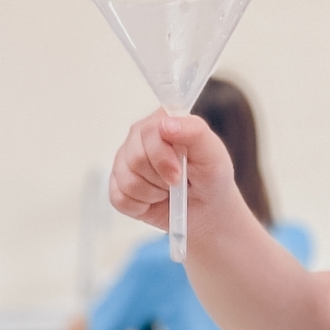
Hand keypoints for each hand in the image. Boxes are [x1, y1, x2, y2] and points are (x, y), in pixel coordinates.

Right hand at [108, 109, 239, 232]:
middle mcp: (138, 137)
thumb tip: (165, 124)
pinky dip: (140, 206)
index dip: (162, 158)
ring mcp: (124, 161)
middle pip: (135, 159)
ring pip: (127, 182)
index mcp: (162, 120)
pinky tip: (153, 201)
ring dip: (152, 194)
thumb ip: (194, 132)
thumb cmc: (210, 178)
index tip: (178, 174)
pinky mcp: (116, 185)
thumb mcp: (213, 154)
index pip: (149, 131)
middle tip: (176, 183)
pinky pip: (119, 199)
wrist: (204, 209)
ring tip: (166, 192)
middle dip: (159, 178)